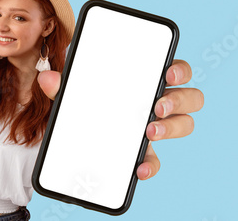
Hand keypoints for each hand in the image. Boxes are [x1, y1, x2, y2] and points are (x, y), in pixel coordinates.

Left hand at [37, 59, 203, 179]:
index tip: (168, 72)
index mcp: (146, 82)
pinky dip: (151, 165)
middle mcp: (157, 103)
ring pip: (184, 125)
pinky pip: (157, 159)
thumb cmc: (87, 104)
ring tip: (150, 131)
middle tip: (157, 106)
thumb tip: (47, 78)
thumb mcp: (74, 93)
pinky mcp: (143, 153)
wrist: (77, 136)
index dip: (180, 69)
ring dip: (173, 128)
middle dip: (179, 99)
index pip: (175, 69)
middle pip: (189, 97)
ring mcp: (155, 128)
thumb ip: (63, 86)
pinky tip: (139, 169)